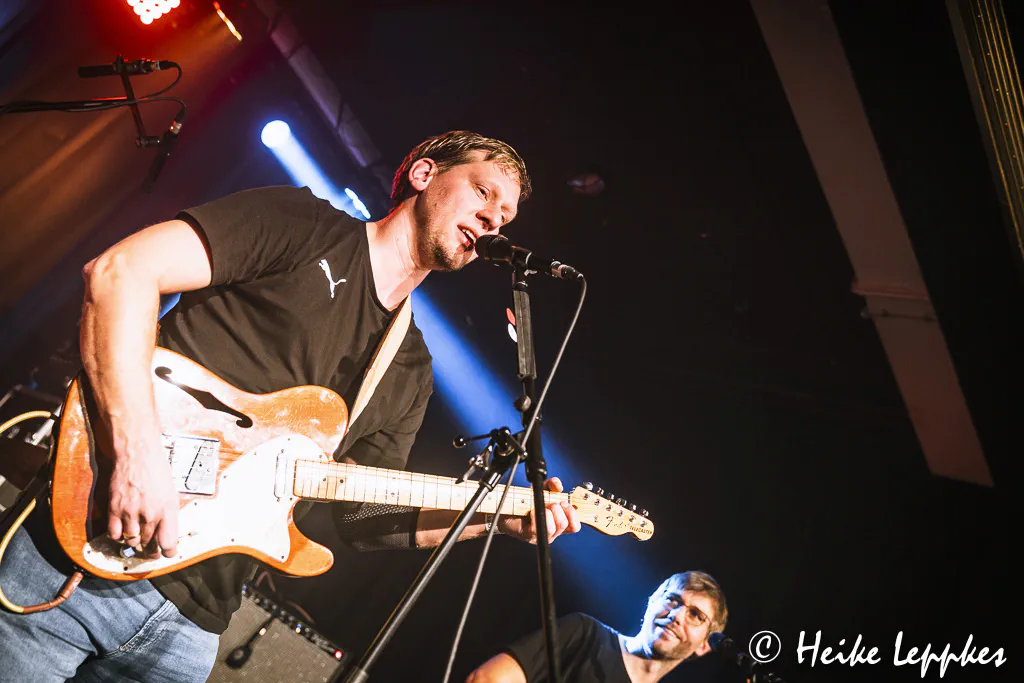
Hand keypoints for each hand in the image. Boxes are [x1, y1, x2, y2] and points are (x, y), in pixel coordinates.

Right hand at [107, 432, 178, 558]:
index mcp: (168, 510)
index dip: (168, 553)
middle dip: (151, 549)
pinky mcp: (115, 509)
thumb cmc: (157, 471)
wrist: (137, 455)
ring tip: (138, 536)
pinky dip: (118, 535)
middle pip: (149, 545)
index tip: (166, 554)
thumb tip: (166, 534)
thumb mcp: (171, 494)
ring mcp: (131, 513)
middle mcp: (150, 514)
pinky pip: (114, 534)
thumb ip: (169, 515)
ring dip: (135, 541)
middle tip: (151, 549)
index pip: (169, 544)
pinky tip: (123, 530)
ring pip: (132, 541)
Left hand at [498, 477, 580, 543]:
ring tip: (539, 506)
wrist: (506, 508)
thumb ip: (551, 485)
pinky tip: (531, 510)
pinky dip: (536, 514)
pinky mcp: (530, 535)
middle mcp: (552, 532)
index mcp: (558, 523)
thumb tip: (558, 485)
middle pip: (565, 524)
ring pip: (554, 527)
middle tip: (551, 502)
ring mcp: (541, 536)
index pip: (575, 526)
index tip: (564, 502)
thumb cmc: (525, 501)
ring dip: (548, 512)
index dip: (573, 513)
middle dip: (559, 509)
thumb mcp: (541, 490)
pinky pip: (539, 527)